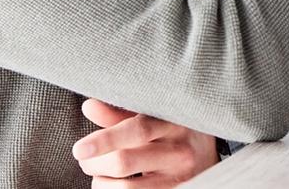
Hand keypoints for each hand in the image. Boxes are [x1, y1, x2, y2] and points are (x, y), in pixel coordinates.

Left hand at [72, 99, 218, 187]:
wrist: (209, 154)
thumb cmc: (172, 131)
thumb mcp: (153, 116)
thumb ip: (120, 113)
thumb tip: (89, 106)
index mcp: (173, 122)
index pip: (138, 129)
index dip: (106, 139)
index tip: (80, 149)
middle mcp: (179, 151)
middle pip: (125, 161)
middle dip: (95, 163)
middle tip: (85, 159)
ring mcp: (179, 178)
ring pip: (126, 188)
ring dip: (101, 183)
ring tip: (99, 176)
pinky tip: (114, 186)